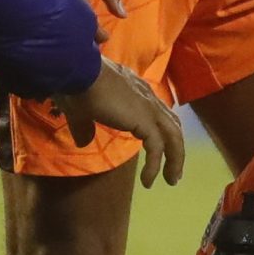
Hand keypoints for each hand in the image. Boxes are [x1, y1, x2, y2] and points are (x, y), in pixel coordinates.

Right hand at [51, 58, 185, 187]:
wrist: (79, 72)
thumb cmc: (77, 85)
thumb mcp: (80, 110)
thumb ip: (84, 126)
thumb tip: (83, 142)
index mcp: (137, 91)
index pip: (159, 112)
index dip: (164, 132)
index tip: (161, 152)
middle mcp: (148, 98)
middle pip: (173, 127)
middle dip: (176, 152)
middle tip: (173, 174)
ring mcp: (148, 109)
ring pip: (173, 138)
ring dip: (174, 161)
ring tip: (170, 181)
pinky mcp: (144, 120)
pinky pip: (157, 148)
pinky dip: (155, 167)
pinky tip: (148, 182)